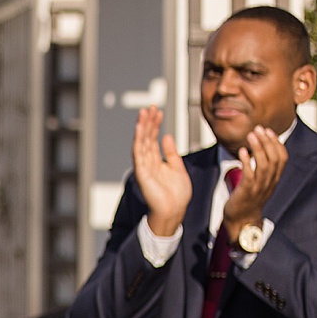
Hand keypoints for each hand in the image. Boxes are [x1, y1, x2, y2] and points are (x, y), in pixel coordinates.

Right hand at [131, 106, 192, 237]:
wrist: (173, 210)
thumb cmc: (176, 194)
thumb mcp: (178, 168)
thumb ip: (171, 152)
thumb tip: (166, 136)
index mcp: (156, 161)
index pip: (153, 139)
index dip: (155, 125)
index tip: (158, 111)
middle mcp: (147, 162)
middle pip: (146, 138)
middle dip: (148, 122)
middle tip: (150, 107)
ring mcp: (143, 167)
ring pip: (141, 142)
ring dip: (142, 127)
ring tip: (144, 112)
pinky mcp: (142, 172)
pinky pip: (139, 153)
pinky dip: (139, 140)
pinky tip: (141, 128)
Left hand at [222, 126, 286, 232]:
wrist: (242, 219)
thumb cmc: (248, 199)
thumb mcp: (260, 182)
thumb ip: (262, 168)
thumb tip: (258, 149)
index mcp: (274, 178)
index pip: (282, 158)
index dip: (276, 143)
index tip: (268, 131)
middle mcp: (269, 182)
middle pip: (274, 158)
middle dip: (267, 141)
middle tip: (258, 129)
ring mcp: (259, 187)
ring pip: (263, 164)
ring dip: (257, 148)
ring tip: (251, 136)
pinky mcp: (247, 191)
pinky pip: (249, 174)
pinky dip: (246, 161)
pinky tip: (241, 151)